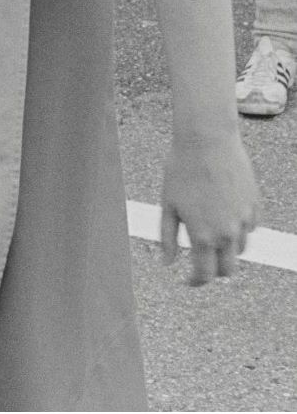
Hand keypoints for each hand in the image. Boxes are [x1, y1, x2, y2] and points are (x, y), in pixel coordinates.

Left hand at [161, 129, 258, 284]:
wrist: (207, 140)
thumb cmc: (181, 169)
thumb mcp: (168, 204)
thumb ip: (168, 237)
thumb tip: (167, 262)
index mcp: (203, 235)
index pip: (205, 275)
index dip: (195, 282)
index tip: (187, 280)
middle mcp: (227, 233)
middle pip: (227, 269)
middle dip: (214, 270)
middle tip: (200, 259)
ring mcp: (244, 220)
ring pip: (240, 249)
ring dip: (226, 247)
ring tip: (209, 226)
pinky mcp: (255, 207)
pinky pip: (249, 228)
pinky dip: (238, 228)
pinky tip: (223, 210)